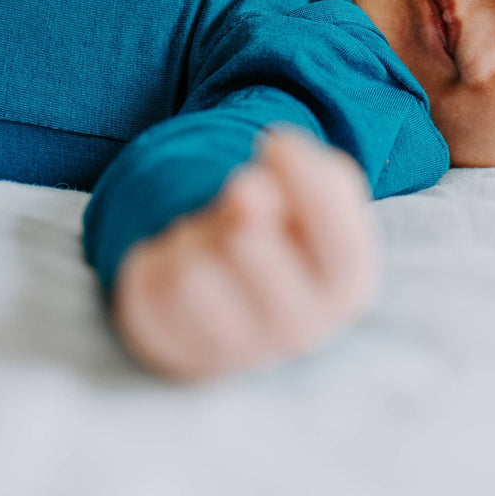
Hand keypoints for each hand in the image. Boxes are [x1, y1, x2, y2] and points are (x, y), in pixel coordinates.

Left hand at [112, 129, 380, 382]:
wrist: (237, 298)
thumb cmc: (286, 232)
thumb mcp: (317, 196)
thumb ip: (309, 178)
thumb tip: (251, 190)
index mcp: (346, 290)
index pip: (337, 233)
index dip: (302, 176)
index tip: (274, 145)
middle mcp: (298, 330)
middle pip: (246, 238)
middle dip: (236, 202)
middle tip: (239, 203)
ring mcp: (235, 351)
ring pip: (190, 267)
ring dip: (193, 231)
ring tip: (210, 238)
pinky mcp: (175, 348)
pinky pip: (148, 282)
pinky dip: (158, 253)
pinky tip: (182, 262)